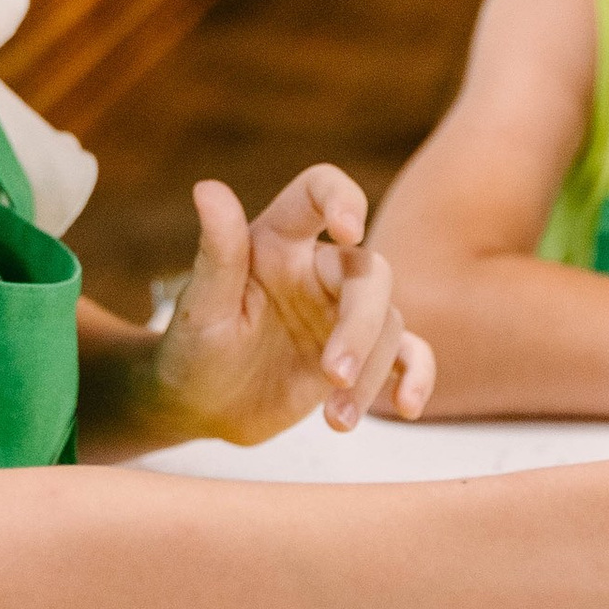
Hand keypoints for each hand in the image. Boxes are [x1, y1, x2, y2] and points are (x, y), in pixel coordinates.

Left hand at [149, 168, 435, 445]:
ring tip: (336, 420)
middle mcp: (317, 268)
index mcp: (278, 241)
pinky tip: (407, 408)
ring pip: (389, 323)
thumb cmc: (191, 347)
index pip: (319, 192)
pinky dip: (417, 376)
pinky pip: (407, 354)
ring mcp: (342, 312)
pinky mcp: (361, 355)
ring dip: (370, 373)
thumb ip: (216, 250)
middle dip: (360, 326)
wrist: (202, 407)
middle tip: (332, 375)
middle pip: (369, 273)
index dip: (342, 199)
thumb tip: (207, 188)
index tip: (350, 230)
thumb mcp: (200, 305)